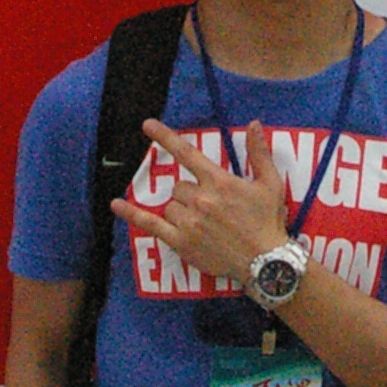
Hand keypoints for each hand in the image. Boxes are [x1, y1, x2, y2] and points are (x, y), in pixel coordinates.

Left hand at [112, 118, 290, 286]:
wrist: (265, 262)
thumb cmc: (268, 221)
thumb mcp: (270, 184)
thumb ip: (259, 153)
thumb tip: (255, 124)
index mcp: (219, 182)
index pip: (187, 154)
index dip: (166, 137)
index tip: (147, 125)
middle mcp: (201, 199)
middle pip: (179, 186)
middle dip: (190, 193)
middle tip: (211, 209)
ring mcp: (189, 221)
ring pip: (170, 205)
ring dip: (180, 210)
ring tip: (203, 224)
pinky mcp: (181, 242)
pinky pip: (150, 224)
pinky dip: (132, 214)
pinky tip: (116, 205)